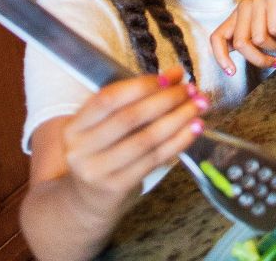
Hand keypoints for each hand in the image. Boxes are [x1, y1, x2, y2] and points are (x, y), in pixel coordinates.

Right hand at [61, 67, 205, 205]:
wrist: (86, 199)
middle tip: (192, 89)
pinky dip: (179, 140)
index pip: (108, 99)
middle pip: (130, 118)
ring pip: (146, 139)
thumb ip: (137, 97)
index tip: (172, 76)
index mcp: (75, 126)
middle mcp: (81, 150)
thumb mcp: (108, 122)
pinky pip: (155, 159)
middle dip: (167, 99)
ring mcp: (97, 171)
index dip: (142, 85)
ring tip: (200, 105)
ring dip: (179, 118)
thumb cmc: (104, 148)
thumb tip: (176, 75)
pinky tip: (195, 128)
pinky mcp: (117, 187)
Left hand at [210, 0, 275, 71]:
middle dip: (259, 58)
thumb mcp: (263, 33)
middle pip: (241, 43)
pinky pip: (274, 28)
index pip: (216, 37)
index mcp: (238, 15)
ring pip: (259, 38)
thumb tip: (229, 68)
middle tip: (274, 61)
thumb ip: (247, 43)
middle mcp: (245, 5)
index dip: (221, 57)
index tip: (232, 72)